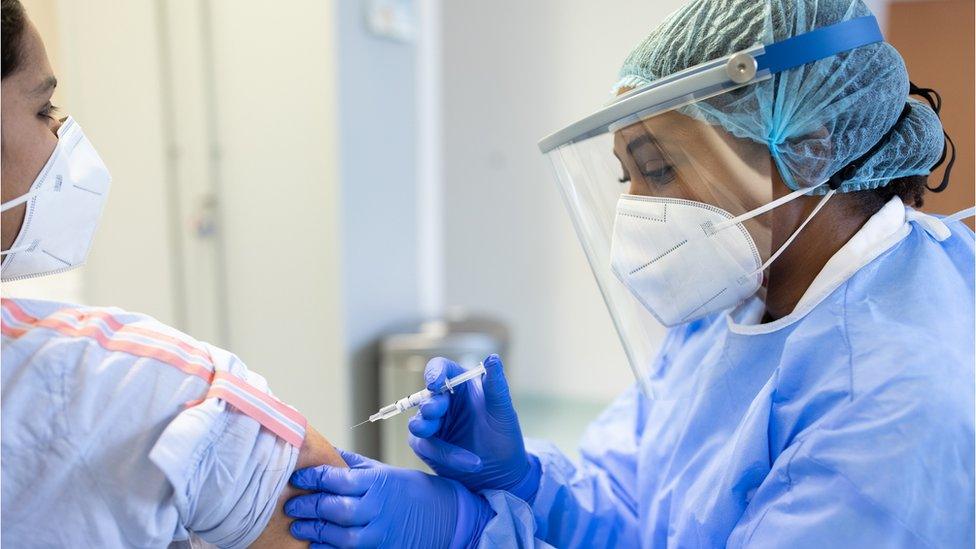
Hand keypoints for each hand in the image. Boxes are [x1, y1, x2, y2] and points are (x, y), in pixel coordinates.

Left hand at [286, 450, 492, 547]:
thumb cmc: (414, 492)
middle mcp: (378, 508)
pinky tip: (316, 544)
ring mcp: (380, 533)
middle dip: (308, 506)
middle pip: (334, 508)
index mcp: (378, 482)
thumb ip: (354, 464)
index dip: (311, 477)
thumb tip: (326, 450)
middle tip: (290, 504)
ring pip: (338, 535)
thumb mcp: (386, 471)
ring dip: (314, 531)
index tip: (296, 477)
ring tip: (297, 526)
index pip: (336, 478)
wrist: (445, 519)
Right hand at [408, 354, 539, 500]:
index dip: (434, 373)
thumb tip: (493, 358)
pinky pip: (427, 447)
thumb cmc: (504, 435)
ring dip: (425, 427)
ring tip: (434, 432)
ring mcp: (433, 424)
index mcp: (460, 384)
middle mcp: (443, 401)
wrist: (502, 471)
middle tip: (434, 413)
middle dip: (430, 405)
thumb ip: (496, 385)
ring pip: (418, 422)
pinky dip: (446, 455)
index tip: (435, 383)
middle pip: (426, 396)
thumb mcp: (503, 410)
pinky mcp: (427, 446)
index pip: (440, 369)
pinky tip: (471, 463)